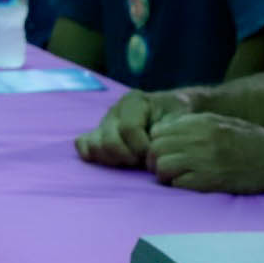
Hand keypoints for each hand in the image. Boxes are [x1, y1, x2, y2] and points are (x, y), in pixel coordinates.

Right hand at [74, 89, 189, 167]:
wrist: (171, 110)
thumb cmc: (177, 114)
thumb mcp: (181, 115)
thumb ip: (170, 126)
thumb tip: (154, 139)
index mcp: (134, 101)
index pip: (128, 128)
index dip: (141, 147)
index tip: (154, 154)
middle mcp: (115, 110)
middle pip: (109, 141)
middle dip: (127, 156)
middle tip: (142, 161)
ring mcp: (103, 122)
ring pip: (95, 145)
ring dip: (113, 159)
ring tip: (131, 161)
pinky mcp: (96, 133)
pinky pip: (82, 144)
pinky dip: (91, 154)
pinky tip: (111, 160)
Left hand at [144, 113, 263, 192]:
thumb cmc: (249, 140)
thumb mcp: (220, 122)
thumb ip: (193, 125)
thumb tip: (164, 132)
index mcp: (200, 122)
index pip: (157, 131)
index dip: (158, 143)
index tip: (166, 151)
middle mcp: (197, 138)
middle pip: (155, 150)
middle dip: (156, 161)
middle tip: (168, 168)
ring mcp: (202, 159)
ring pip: (161, 167)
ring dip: (165, 175)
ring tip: (178, 177)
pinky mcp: (207, 180)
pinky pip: (177, 184)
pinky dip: (179, 186)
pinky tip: (190, 184)